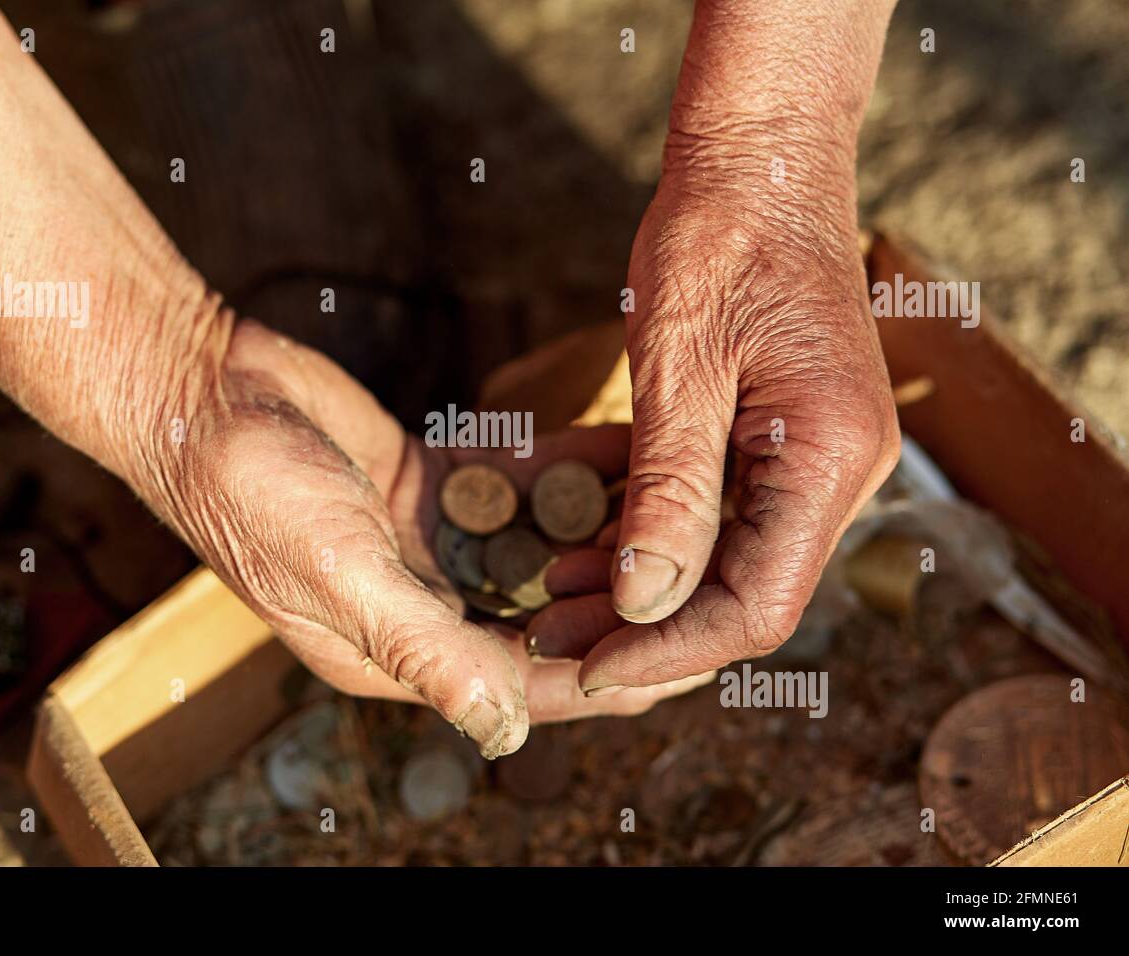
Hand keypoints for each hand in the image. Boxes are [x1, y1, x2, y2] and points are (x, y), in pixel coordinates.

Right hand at [136, 318, 703, 757]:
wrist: (196, 390)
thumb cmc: (249, 490)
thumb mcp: (337, 572)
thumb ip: (425, 647)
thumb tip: (507, 733)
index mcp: (397, 651)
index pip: (527, 683)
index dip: (614, 674)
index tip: (697, 660)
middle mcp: (422, 603)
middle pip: (548, 620)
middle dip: (625, 607)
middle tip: (714, 585)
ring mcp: (430, 542)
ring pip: (541, 550)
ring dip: (607, 536)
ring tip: (692, 516)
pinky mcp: (433, 482)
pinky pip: (517, 484)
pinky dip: (568, 472)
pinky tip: (629, 452)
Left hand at [531, 154, 898, 692]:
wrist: (757, 162)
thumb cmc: (718, 238)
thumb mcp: (680, 366)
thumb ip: (669, 491)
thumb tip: (643, 602)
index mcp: (828, 459)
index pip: (757, 605)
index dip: (669, 649)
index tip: (586, 666)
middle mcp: (838, 474)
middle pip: (742, 594)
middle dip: (644, 627)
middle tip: (548, 636)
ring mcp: (813, 458)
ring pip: (725, 562)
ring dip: (639, 587)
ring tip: (549, 595)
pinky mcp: (780, 441)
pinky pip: (719, 515)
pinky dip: (650, 534)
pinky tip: (581, 542)